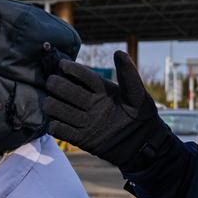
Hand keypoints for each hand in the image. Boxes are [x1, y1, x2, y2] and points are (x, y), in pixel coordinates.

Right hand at [45, 51, 171, 168]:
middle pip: (64, 88)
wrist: (143, 145)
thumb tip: (119, 52)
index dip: (71, 69)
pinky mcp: (81, 138)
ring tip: (54, 106)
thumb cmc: (142, 116)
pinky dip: (55, 126)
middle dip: (57, 85)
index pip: (81, 74)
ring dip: (53, 106)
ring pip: (56, 107)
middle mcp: (88, 101)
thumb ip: (128, 75)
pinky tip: (57, 125)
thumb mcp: (138, 95)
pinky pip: (60, 130)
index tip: (62, 65)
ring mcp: (83, 120)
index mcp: (100, 88)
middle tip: (56, 85)